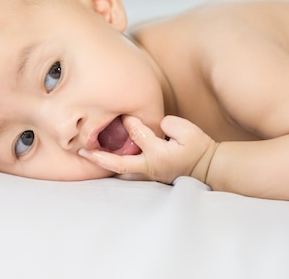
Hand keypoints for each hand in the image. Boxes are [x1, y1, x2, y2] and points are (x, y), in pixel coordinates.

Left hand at [79, 115, 217, 184]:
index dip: (130, 122)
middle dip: (100, 158)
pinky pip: (129, 171)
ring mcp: (149, 173)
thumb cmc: (198, 148)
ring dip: (105, 163)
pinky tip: (105, 158)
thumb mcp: (189, 132)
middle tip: (81, 151)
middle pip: (120, 164)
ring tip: (88, 155)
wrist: (206, 166)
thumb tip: (156, 125)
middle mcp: (150, 166)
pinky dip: (116, 164)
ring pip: (122, 170)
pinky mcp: (150, 174)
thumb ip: (171, 125)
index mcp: (158, 154)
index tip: (122, 114)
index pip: (137, 135)